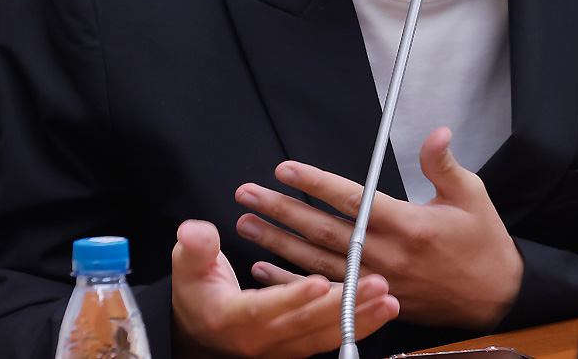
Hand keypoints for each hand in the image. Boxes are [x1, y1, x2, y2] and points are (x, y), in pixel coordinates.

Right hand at [170, 220, 397, 358]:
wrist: (201, 331)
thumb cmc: (198, 295)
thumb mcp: (188, 268)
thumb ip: (195, 249)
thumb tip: (194, 231)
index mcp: (232, 318)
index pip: (265, 308)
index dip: (292, 296)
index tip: (320, 282)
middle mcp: (261, 339)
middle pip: (306, 324)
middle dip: (343, 306)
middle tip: (376, 285)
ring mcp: (282, 347)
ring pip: (324, 335)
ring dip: (359, 317)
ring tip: (389, 300)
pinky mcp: (298, 347)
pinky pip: (330, 338)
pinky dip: (357, 325)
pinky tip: (382, 310)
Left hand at [235, 127, 523, 330]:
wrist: (494, 296)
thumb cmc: (483, 243)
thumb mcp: (472, 195)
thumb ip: (444, 164)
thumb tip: (437, 133)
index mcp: (408, 224)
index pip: (351, 200)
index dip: (316, 183)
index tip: (286, 169)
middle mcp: (386, 254)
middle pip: (322, 230)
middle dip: (282, 210)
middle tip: (247, 194)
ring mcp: (375, 280)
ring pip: (315, 261)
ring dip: (278, 243)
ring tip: (247, 224)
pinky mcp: (373, 299)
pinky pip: (324, 291)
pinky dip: (291, 283)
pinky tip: (265, 270)